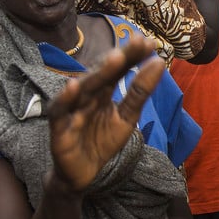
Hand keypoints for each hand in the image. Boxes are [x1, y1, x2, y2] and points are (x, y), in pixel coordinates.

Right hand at [48, 35, 163, 190]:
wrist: (83, 174)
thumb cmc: (102, 141)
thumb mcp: (127, 117)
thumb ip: (140, 91)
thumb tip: (159, 62)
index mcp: (102, 90)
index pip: (117, 69)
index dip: (132, 56)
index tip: (150, 43)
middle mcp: (86, 95)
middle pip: (102, 74)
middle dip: (118, 59)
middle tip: (137, 43)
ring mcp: (71, 110)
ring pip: (83, 88)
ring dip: (97, 73)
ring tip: (115, 58)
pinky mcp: (59, 129)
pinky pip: (59, 112)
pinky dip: (65, 99)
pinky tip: (73, 87)